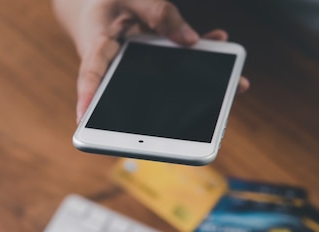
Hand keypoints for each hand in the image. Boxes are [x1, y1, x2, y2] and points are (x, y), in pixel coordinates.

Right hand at [53, 0, 248, 122]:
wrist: (105, 4)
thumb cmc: (110, 2)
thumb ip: (157, 12)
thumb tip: (191, 40)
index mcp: (98, 48)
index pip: (91, 74)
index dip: (88, 97)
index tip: (84, 119)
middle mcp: (117, 67)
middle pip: (133, 94)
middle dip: (162, 114)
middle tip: (185, 132)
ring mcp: (137, 70)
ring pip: (164, 84)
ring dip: (199, 85)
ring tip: (234, 84)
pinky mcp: (154, 63)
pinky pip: (177, 64)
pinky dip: (202, 56)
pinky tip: (221, 41)